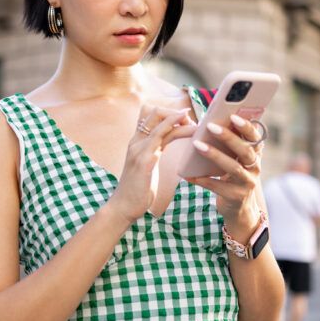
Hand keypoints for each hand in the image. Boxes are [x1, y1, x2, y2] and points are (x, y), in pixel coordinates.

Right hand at [106, 106, 195, 223]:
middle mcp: (136, 142)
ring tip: (196, 125)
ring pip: (161, 125)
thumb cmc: (137, 189)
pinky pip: (160, 139)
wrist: (123, 207)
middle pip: (155, 113)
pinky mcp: (144, 161)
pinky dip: (177, 131)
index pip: (150, 116)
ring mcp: (139, 150)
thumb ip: (154, 151)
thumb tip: (166, 143)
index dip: (168, 113)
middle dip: (175, 113)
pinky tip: (190, 132)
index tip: (184, 120)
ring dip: (180, 121)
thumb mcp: (146, 164)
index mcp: (137, 142)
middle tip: (192, 121)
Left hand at [185, 114, 263, 238]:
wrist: (238, 209)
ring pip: (233, 167)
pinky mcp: (236, 197)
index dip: (246, 126)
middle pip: (245, 150)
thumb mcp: (236, 160)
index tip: (233, 115)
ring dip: (214, 155)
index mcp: (255, 154)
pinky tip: (190, 175)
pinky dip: (204, 180)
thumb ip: (231, 144)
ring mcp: (247, 183)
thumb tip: (210, 121)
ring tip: (197, 145)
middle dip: (228, 137)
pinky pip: (218, 186)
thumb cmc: (232, 176)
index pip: (255, 137)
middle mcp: (255, 168)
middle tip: (210, 126)